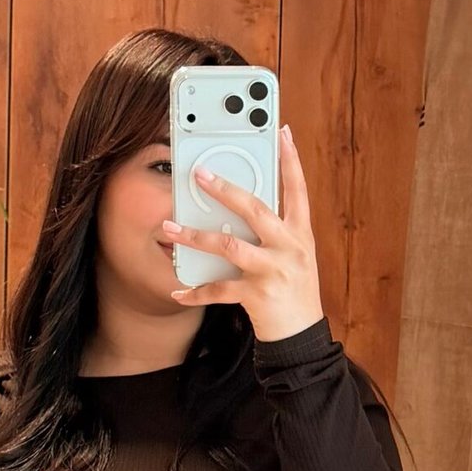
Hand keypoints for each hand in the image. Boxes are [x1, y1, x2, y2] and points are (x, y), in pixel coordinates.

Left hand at [163, 122, 323, 342]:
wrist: (301, 339)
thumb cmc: (294, 294)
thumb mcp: (294, 257)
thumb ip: (276, 230)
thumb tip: (244, 204)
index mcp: (300, 234)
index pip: (297, 189)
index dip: (290, 159)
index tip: (281, 131)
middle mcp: (289, 248)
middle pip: (255, 209)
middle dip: (226, 189)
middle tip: (200, 174)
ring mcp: (273, 271)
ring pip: (228, 245)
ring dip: (195, 236)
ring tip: (170, 228)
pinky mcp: (257, 296)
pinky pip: (219, 290)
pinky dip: (196, 292)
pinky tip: (178, 290)